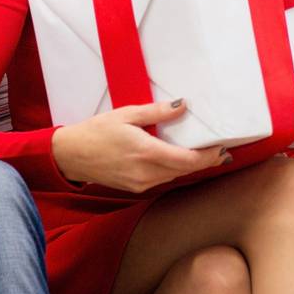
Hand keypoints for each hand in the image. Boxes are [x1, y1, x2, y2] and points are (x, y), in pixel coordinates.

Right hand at [51, 100, 228, 192]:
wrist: (70, 156)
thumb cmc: (96, 132)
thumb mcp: (127, 114)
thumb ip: (157, 112)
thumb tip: (183, 105)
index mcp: (146, 153)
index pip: (187, 161)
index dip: (209, 157)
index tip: (223, 149)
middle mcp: (146, 173)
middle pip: (184, 170)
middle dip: (205, 162)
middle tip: (222, 151)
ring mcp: (140, 183)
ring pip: (174, 176)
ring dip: (189, 166)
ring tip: (204, 153)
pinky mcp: (135, 187)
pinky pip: (161, 179)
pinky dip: (173, 169)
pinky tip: (177, 159)